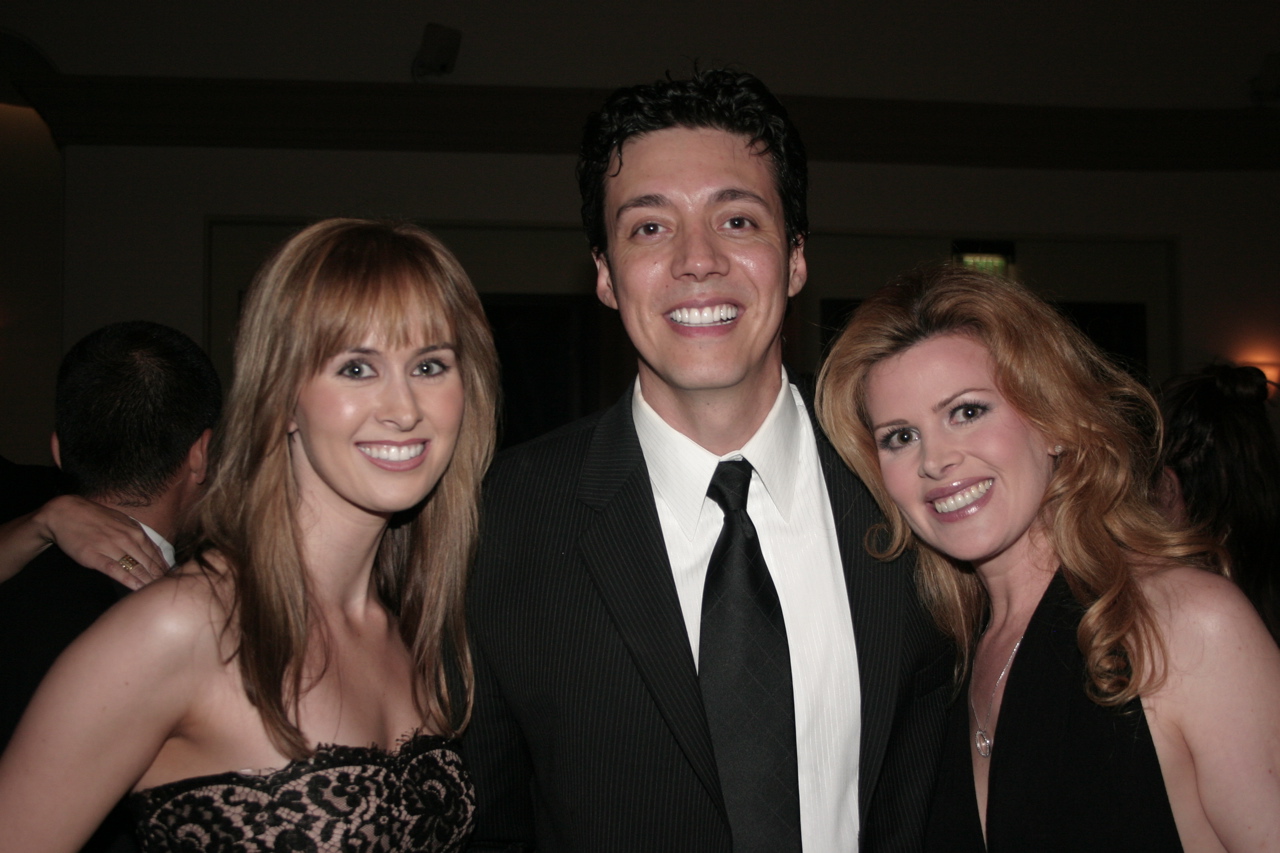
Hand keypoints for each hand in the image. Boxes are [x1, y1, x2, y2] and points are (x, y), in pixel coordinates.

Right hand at [32, 496, 167, 589]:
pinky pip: (116, 570)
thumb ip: (138, 536)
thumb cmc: (95, 518)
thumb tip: (154, 551)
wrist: (66, 513)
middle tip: (169, 592)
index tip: (173, 582)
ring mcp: (112, 547)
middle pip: (149, 563)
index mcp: (136, 532)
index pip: (157, 555)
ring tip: (157, 595)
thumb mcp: (122, 522)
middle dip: (161, 579)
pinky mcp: (95, 556)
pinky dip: (128, 580)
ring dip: (148, 582)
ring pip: (136, 568)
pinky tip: (137, 589)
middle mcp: (128, 539)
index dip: (166, 570)